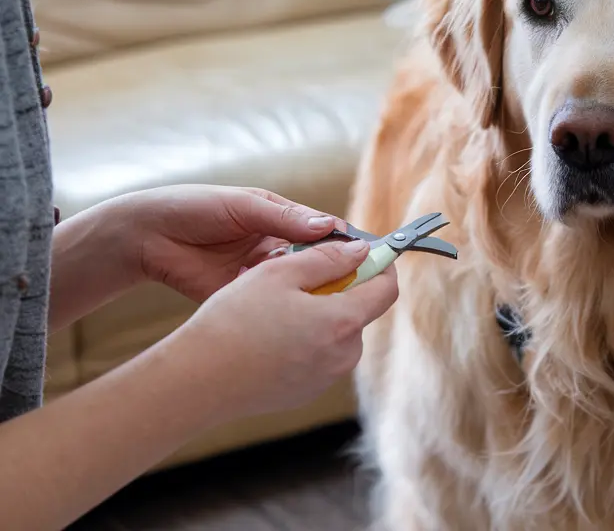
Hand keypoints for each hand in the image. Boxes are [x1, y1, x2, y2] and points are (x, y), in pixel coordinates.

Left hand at [116, 184, 344, 301]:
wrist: (146, 237)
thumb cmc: (193, 208)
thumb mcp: (242, 206)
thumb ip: (283, 218)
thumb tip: (327, 227)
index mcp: (282, 220)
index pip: (325, 232)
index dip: (347, 243)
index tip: (368, 255)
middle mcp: (278, 248)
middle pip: (318, 262)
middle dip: (337, 272)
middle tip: (357, 284)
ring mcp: (262, 275)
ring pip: (299, 286)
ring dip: (313, 293)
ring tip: (332, 301)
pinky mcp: (244, 297)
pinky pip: (272, 305)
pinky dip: (284, 309)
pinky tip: (298, 315)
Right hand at [165, 237, 398, 419]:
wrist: (196, 381)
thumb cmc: (234, 321)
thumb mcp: (279, 273)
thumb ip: (328, 259)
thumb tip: (361, 252)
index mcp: (342, 323)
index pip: (386, 290)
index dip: (379, 266)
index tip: (361, 254)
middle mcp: (344, 356)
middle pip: (359, 311)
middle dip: (339, 290)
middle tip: (298, 279)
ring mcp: (326, 378)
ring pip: (337, 334)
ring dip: (319, 315)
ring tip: (275, 308)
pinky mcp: (307, 392)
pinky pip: (318, 356)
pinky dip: (304, 341)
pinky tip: (268, 337)